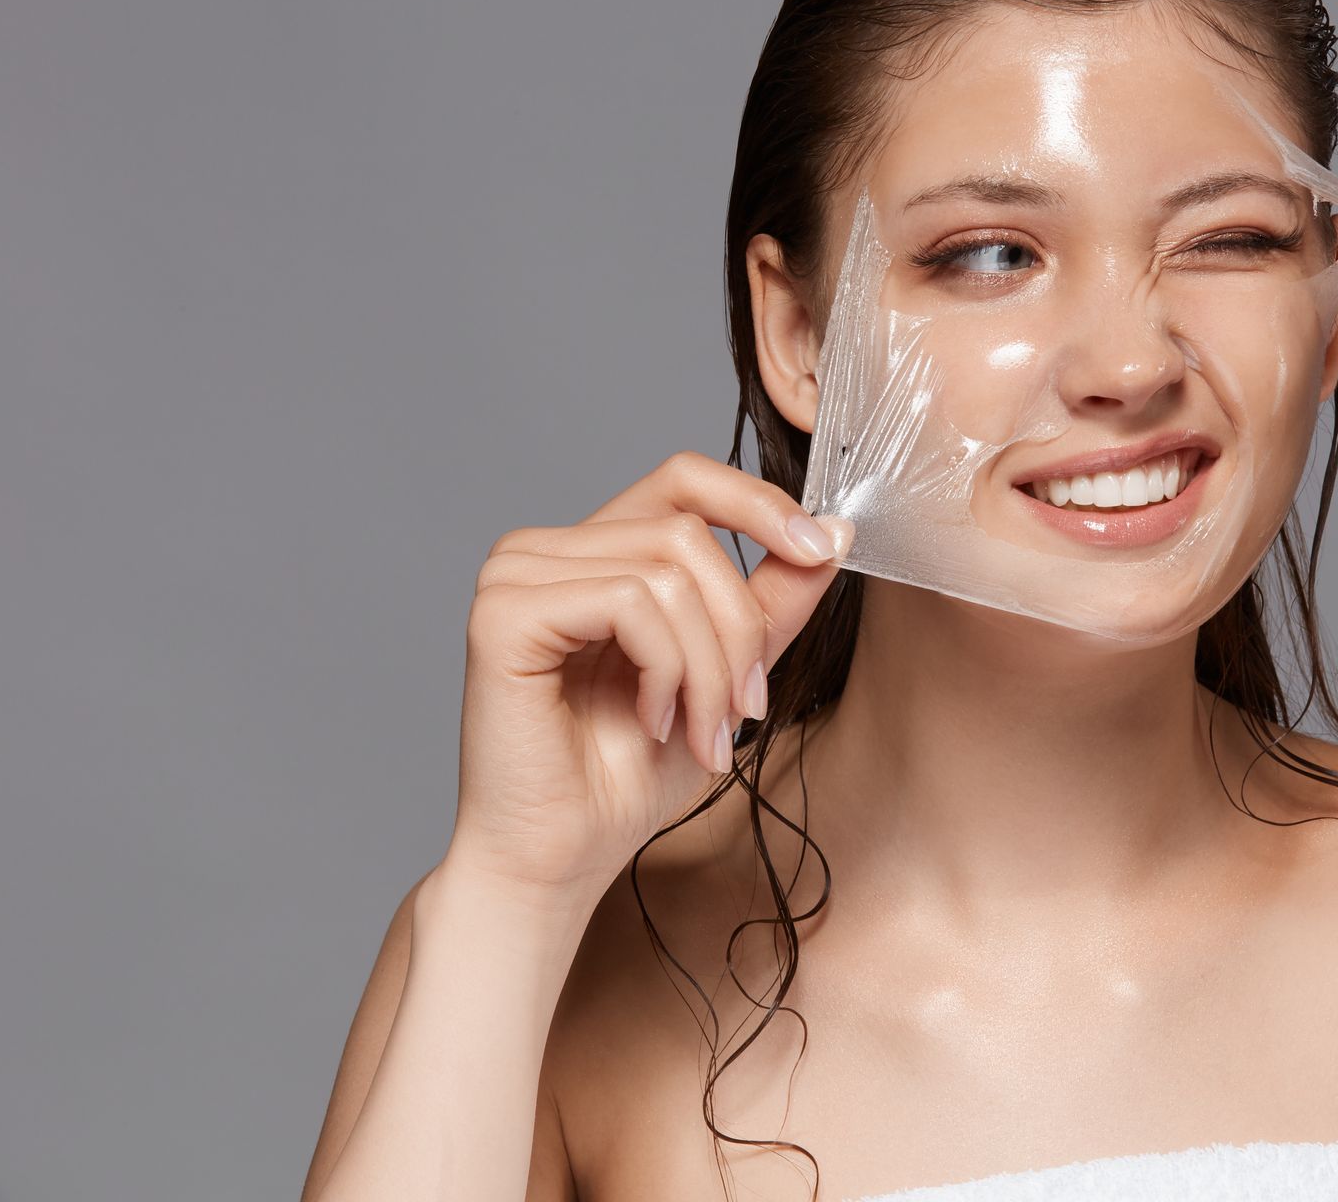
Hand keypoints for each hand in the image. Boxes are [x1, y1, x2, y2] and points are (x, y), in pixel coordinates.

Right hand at [446, 451, 850, 903]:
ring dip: (709, 667)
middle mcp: (545, 549)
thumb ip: (772, 601)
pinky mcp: (503, 612)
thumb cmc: (627, 777)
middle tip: (745, 711)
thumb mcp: (727, 675)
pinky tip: (652, 723)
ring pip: (668, 571)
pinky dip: (666, 669)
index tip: (821, 551)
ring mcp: (515, 574)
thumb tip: (834, 528)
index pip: (685, 478)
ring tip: (700, 735)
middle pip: (689, 532)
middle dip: (740, 630)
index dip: (759, 502)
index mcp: (593, 551)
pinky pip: (628, 600)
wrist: (561, 860)